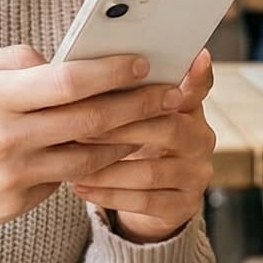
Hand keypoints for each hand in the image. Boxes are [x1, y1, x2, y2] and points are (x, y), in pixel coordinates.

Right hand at [0, 46, 175, 238]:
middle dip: (138, 104)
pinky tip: (104, 150)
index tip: (143, 61)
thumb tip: (63, 59)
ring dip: (125, 141)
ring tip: (149, 123)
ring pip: (88, 159)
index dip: (113, 71)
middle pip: (91, 121)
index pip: (69, 81)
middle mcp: (6, 141)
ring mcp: (12, 179)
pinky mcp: (14, 206)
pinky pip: (62, 181)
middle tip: (168, 93)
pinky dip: (85, 164)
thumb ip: (13, 61)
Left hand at [73, 52, 217, 241]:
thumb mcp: (128, 114)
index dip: (198, 75)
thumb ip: (115, 89)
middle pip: (168, 128)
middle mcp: (200, 138)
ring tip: (72, 161)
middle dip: (119, 128)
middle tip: (78, 126)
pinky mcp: (185, 206)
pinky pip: (146, 202)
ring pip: (151, 171)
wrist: (144, 199)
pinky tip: (80, 186)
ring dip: (107, 167)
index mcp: (188, 107)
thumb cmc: (127, 142)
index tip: (196, 57)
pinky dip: (109, 194)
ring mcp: (196, 174)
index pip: (199, 86)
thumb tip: (62, 60)